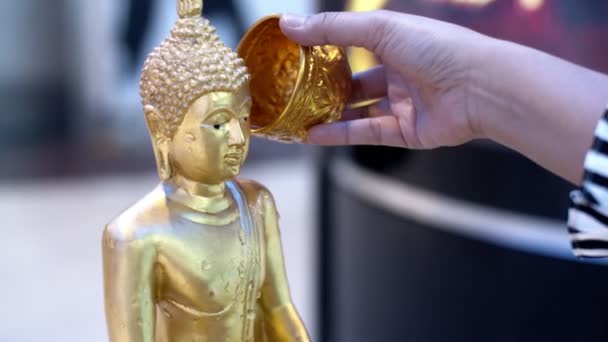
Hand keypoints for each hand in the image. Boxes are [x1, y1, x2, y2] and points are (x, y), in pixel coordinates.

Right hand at [280, 10, 489, 148]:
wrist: (480, 87)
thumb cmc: (438, 48)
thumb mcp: (380, 29)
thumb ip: (333, 29)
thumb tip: (288, 24)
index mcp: (397, 42)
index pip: (354, 44)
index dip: (326, 49)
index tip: (296, 55)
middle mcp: (400, 72)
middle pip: (355, 81)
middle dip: (326, 87)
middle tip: (294, 92)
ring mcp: (403, 103)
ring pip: (359, 110)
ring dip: (329, 114)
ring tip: (297, 116)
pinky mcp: (406, 131)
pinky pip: (368, 132)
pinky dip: (341, 134)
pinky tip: (314, 134)